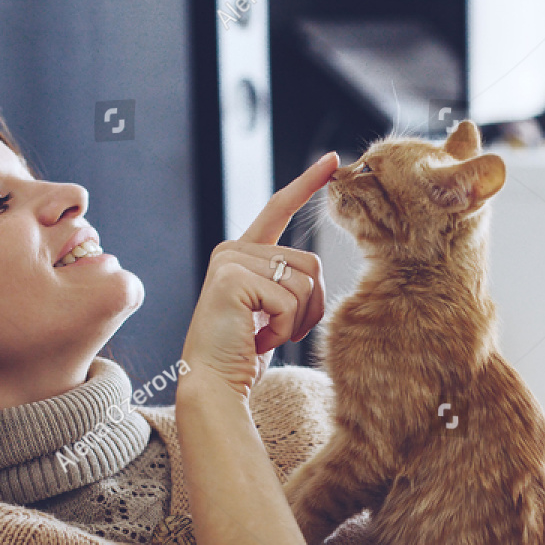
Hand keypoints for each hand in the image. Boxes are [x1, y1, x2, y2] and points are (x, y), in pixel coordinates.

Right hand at [178, 154, 337, 400]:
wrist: (213, 383)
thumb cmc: (243, 353)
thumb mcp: (269, 310)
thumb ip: (285, 282)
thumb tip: (313, 269)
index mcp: (242, 253)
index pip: (278, 209)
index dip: (306, 185)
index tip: (332, 161)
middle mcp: (233, 249)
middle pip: (310, 263)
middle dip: (308, 307)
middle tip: (275, 332)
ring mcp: (230, 261)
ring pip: (305, 282)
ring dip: (296, 321)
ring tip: (264, 336)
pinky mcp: (233, 279)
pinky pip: (289, 300)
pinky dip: (283, 330)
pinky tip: (256, 340)